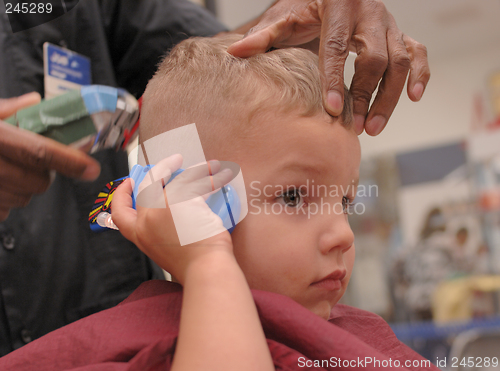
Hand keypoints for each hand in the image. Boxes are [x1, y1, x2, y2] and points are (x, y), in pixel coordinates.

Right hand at [0, 92, 100, 220]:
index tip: (90, 169)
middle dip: (45, 176)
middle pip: (35, 181)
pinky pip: (2, 210)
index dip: (68, 161)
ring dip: (24, 189)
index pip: (37, 151)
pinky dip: (4, 200)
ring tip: (7, 172)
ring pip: (21, 198)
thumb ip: (6, 110)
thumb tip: (34, 102)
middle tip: (37, 165)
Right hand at [112, 154, 233, 283]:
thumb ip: (161, 233)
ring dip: (187, 170)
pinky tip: (217, 174)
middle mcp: (146, 221)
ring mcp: (161, 209)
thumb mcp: (165, 251)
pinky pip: (192, 181)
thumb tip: (172, 214)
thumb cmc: (193, 266)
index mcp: (140, 236)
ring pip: (172, 180)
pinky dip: (205, 175)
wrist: (205, 270)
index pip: (120, 213)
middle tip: (170, 164)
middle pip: (144, 187)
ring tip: (203, 167)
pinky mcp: (180, 201)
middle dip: (157, 170)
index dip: (122, 195)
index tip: (130, 183)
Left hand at [227, 0, 429, 135]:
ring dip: (390, 97)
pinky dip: (421, 74)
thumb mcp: (284, 17)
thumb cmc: (306, 6)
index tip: (333, 110)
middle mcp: (369, 14)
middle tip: (354, 128)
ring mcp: (388, 24)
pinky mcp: (398, 34)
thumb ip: (263, 35)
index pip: (337, 47)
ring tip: (372, 127)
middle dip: (366, 94)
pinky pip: (418, 52)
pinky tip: (415, 98)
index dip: (335, 79)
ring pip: (401, 61)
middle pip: (375, 57)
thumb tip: (235, 52)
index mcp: (339, 7)